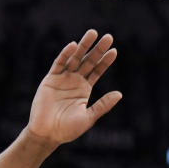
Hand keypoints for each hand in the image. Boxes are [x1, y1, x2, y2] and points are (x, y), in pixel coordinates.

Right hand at [28, 30, 121, 145]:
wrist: (48, 133)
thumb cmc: (68, 129)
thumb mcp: (89, 117)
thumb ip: (103, 105)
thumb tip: (120, 94)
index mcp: (84, 90)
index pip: (97, 71)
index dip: (105, 61)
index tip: (114, 51)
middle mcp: (74, 81)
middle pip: (88, 61)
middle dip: (97, 49)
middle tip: (108, 36)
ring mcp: (62, 78)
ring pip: (75, 58)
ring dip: (83, 46)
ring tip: (93, 33)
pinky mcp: (50, 79)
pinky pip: (59, 64)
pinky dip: (65, 55)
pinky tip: (73, 46)